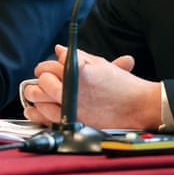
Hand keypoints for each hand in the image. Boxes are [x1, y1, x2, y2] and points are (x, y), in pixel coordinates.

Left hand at [21, 44, 159, 129]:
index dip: (44, 67)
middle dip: (39, 80)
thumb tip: (58, 50)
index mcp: (77, 71)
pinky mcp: (73, 123)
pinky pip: (45, 118)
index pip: (48, 66)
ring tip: (35, 93)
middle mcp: (72, 90)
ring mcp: (71, 108)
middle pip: (41, 81)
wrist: (139, 107)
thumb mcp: (100, 64)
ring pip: (39, 99)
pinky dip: (37, 112)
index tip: (45, 69)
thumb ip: (75, 56)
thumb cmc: (122, 85)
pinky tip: (35, 108)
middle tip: (40, 81)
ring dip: (35, 95)